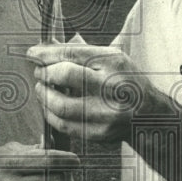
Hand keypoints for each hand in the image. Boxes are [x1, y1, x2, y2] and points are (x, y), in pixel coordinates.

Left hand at [27, 43, 170, 142]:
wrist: (149, 114)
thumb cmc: (125, 81)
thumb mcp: (112, 58)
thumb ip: (82, 52)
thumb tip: (46, 47)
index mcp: (114, 62)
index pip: (72, 53)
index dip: (46, 53)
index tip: (32, 54)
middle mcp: (111, 86)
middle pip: (64, 75)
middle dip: (44, 73)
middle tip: (39, 73)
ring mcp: (106, 112)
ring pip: (60, 104)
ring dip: (44, 96)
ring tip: (42, 90)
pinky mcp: (100, 132)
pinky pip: (65, 125)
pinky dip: (51, 115)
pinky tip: (50, 108)